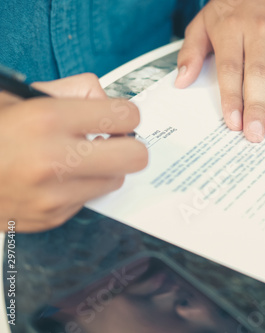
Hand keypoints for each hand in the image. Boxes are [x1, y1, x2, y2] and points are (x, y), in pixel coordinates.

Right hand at [0, 74, 147, 231]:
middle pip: (135, 156)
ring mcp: (53, 195)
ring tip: (78, 158)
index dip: (126, 113)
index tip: (118, 115)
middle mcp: (53, 160)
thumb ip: (71, 90)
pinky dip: (82, 186)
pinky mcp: (52, 217)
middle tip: (113, 139)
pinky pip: (89, 199)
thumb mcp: (19, 95)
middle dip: (129, 144)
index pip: (125, 116)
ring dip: (105, 167)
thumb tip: (105, 98)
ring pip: (116, 180)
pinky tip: (58, 177)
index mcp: (46, 120)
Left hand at [175, 0, 264, 141]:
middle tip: (256, 133)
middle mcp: (258, 33)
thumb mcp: (202, 24)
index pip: (231, 70)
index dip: (232, 98)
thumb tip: (182, 80)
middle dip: (257, 107)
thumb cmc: (230, 8)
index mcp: (231, 30)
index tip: (233, 121)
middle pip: (259, 75)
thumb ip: (191, 53)